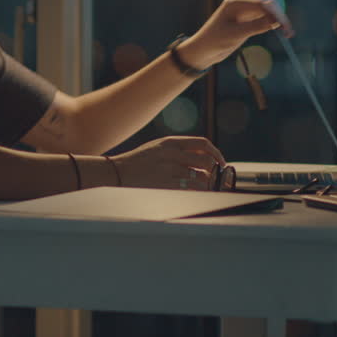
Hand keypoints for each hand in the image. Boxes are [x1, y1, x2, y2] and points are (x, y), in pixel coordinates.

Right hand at [110, 136, 225, 190]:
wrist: (117, 173)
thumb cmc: (138, 162)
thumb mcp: (158, 148)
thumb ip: (178, 150)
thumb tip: (204, 158)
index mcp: (170, 142)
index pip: (202, 144)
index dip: (216, 153)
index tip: (220, 162)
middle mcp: (171, 154)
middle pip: (205, 161)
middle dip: (214, 171)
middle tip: (215, 178)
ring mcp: (169, 170)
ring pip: (201, 177)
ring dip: (207, 184)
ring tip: (206, 188)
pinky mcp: (166, 185)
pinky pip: (190, 189)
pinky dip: (198, 192)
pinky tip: (197, 194)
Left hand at [178, 0, 294, 70]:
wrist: (202, 51)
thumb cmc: (214, 41)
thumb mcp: (236, 35)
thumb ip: (256, 26)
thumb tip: (276, 20)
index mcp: (236, 2)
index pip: (262, 5)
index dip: (276, 15)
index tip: (285, 27)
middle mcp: (241, 4)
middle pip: (267, 7)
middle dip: (279, 18)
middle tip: (289, 33)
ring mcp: (244, 12)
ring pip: (267, 13)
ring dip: (277, 22)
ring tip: (288, 34)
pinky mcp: (246, 21)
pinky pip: (263, 19)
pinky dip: (272, 25)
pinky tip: (280, 32)